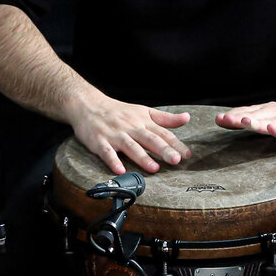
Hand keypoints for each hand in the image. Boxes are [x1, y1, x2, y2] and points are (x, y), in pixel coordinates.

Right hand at [65, 95, 191, 174]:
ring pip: (130, 146)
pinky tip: (120, 170)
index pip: (162, 133)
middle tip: (175, 160)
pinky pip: (107, 153)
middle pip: (149, 139)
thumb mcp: (144, 111)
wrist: (88, 105)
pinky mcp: (99, 141)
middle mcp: (130, 127)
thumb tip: (187, 118)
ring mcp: (114, 135)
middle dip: (163, 150)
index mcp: (143, 121)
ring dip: (142, 157)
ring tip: (154, 168)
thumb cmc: (118, 112)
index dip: (176, 144)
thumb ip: (165, 119)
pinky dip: (113, 161)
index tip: (187, 154)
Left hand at [215, 98, 275, 144]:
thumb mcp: (269, 115)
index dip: (232, 116)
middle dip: (239, 118)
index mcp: (266, 111)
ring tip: (246, 122)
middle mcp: (274, 114)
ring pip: (270, 121)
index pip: (246, 112)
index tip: (218, 119)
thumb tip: (225, 119)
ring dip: (258, 122)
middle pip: (254, 116)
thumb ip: (250, 117)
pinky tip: (273, 129)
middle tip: (225, 119)